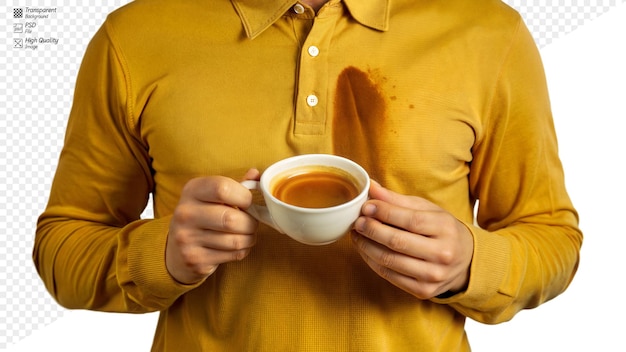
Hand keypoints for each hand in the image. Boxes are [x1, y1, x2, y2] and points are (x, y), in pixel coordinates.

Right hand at [166, 169, 259, 283]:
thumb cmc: (203, 216)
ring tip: (247, 234)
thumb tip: (256, 174)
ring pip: (235, 240)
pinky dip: (243, 250)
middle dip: (250, 223)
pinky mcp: (195, 259)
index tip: (248, 202)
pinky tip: (238, 246)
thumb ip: (235, 185)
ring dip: (249, 238)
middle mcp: (186, 213)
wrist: (177, 251)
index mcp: (192, 190)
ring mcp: (187, 238)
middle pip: (231, 219)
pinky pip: (232, 255)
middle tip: (252, 223)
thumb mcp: (213, 196)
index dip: (244, 196)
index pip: (223, 188)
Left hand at [351, 181, 473, 298]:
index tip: (366, 206)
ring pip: (390, 261)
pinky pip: (389, 276)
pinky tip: (365, 250)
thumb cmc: (442, 230)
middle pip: (397, 242)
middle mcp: (442, 253)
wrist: (466, 261)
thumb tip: (371, 187)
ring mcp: (433, 275)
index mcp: (446, 228)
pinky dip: (372, 262)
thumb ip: (398, 200)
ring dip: (367, 247)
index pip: (410, 220)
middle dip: (372, 230)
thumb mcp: (427, 210)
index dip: (384, 212)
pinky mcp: (423, 291)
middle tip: (357, 222)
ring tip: (357, 235)